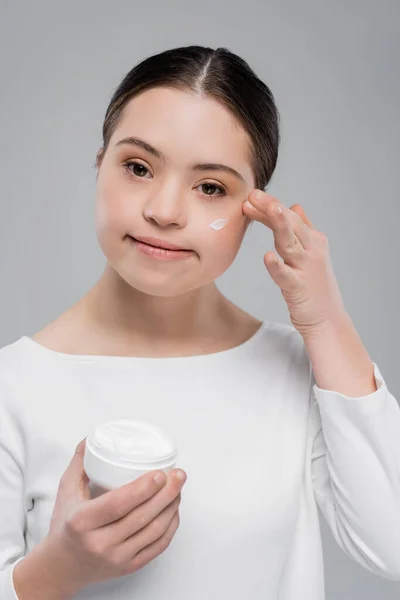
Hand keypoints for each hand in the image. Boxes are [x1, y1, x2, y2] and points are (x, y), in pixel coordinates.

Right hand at [14, 439, 186, 597]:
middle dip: (166, 493)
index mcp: (83, 522)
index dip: (142, 489)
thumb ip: (80, 463)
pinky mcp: (129, 567)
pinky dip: (171, 526)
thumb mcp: (66, 490)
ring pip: (154, 531)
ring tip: (179, 488)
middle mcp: (100, 543)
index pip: (118, 504)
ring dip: (172, 507)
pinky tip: (174, 510)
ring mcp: (117, 558)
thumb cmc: (66, 525)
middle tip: (178, 475)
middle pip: (141, 516)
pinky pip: (158, 546)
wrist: (62, 566)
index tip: (160, 473)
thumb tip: (92, 438)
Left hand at [242, 189, 346, 336]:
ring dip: (280, 225)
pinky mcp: (298, 288)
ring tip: (269, 209)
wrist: (327, 318)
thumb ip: (304, 229)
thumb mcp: (312, 254)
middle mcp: (311, 250)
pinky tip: (268, 257)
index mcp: (313, 240)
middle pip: (290, 224)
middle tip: (253, 194)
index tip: (251, 196)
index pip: (289, 217)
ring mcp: (305, 268)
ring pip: (291, 243)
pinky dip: (277, 266)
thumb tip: (296, 205)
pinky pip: (285, 275)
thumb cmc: (315, 285)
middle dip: (272, 207)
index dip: (270, 206)